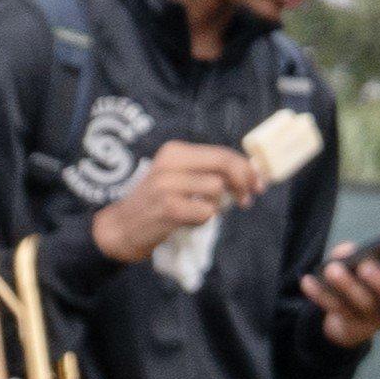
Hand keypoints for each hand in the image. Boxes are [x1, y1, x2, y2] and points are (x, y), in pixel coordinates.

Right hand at [91, 139, 260, 266]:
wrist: (122, 227)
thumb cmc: (156, 203)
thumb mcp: (177, 177)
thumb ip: (207, 171)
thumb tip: (250, 174)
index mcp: (174, 151)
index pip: (222, 153)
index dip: (246, 168)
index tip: (258, 183)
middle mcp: (169, 163)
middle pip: (224, 165)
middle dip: (243, 182)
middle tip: (247, 199)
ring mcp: (167, 185)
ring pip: (217, 189)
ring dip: (217, 205)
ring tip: (201, 210)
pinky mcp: (168, 208)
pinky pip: (206, 212)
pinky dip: (203, 219)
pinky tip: (188, 220)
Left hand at [307, 243, 379, 351]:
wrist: (347, 323)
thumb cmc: (363, 282)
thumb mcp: (364, 263)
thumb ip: (356, 253)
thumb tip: (346, 252)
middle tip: (366, 266)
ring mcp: (375, 319)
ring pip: (362, 305)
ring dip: (346, 286)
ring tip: (332, 270)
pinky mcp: (352, 327)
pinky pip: (335, 309)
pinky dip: (320, 294)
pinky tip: (308, 281)